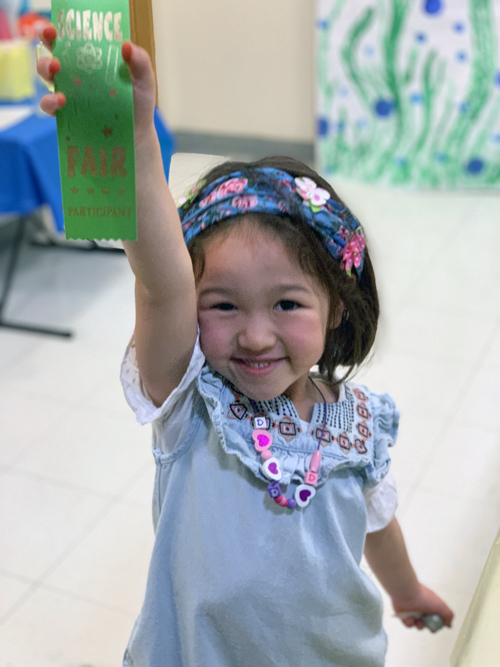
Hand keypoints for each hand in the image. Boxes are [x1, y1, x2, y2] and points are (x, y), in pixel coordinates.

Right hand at [36, 25, 156, 133]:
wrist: (137, 133)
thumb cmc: (138, 103)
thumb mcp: (143, 80)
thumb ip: (139, 61)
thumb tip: (126, 45)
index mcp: (90, 60)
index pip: (68, 40)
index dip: (55, 33)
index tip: (53, 31)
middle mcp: (75, 74)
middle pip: (51, 54)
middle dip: (47, 51)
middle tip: (56, 58)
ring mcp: (68, 93)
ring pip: (46, 77)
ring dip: (45, 70)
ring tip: (56, 72)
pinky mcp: (66, 114)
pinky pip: (50, 106)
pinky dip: (51, 102)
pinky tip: (61, 101)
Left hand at [392, 583, 453, 629]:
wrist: (406, 592)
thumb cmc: (423, 596)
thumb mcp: (441, 606)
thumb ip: (448, 615)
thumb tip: (448, 625)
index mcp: (430, 605)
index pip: (436, 617)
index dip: (437, 624)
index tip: (437, 626)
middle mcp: (421, 608)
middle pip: (427, 623)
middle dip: (429, 627)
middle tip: (428, 626)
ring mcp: (412, 611)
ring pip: (417, 625)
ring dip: (419, 626)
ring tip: (418, 621)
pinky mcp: (403, 614)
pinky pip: (408, 624)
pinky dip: (409, 622)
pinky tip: (410, 617)